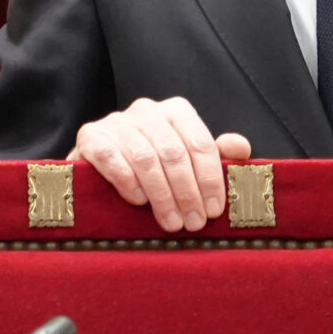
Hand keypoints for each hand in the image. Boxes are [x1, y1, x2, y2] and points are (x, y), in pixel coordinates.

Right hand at [68, 96, 252, 231]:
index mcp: (176, 111)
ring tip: (171, 222)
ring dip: (161, 195)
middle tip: (194, 223)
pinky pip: (111, 157)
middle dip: (187, 192)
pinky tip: (138, 201)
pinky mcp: (90, 136)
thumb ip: (215, 155)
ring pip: (145, 157)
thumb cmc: (153, 167)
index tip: (214, 210)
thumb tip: (242, 148)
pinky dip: (127, 181)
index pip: (199, 142)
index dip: (210, 179)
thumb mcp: (187, 162)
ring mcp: (116, 121)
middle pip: (173, 153)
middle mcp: (147, 110)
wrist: (101, 167)